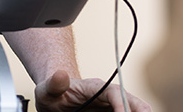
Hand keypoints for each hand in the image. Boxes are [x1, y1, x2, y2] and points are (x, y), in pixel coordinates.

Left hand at [34, 69, 151, 111]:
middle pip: (134, 102)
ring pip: (135, 111)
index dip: (123, 104)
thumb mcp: (47, 89)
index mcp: (96, 87)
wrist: (54, 99)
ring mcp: (113, 108)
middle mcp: (109, 97)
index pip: (115, 92)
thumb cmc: (52, 93)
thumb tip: (61, 73)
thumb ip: (54, 84)